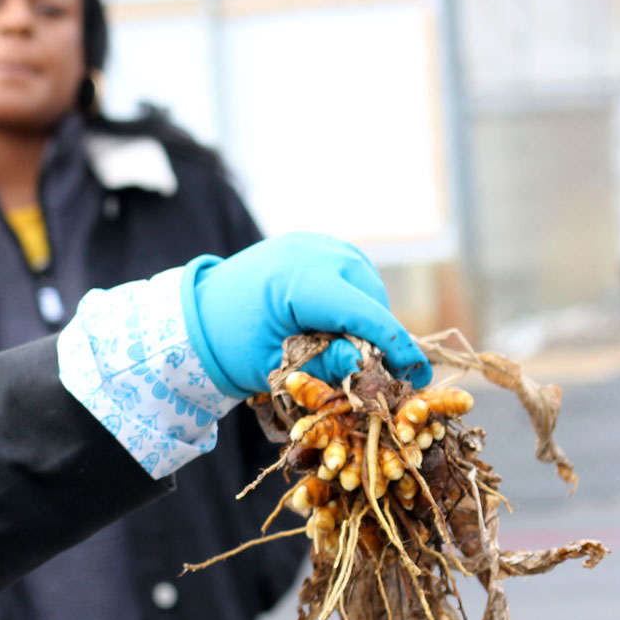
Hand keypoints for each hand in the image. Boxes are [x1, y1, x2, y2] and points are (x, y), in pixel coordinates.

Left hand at [181, 232, 431, 395]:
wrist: (201, 310)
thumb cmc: (233, 344)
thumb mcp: (273, 367)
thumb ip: (323, 366)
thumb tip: (367, 367)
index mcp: (300, 281)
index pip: (365, 315)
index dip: (396, 347)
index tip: (417, 377)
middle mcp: (315, 252)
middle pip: (370, 300)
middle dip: (374, 337)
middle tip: (358, 371)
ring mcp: (318, 241)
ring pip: (368, 286)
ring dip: (364, 317)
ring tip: (333, 344)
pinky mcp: (319, 242)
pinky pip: (354, 274)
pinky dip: (353, 299)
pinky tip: (328, 321)